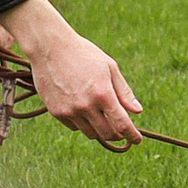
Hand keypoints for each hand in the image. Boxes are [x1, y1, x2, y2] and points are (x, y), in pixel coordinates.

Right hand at [0, 0, 141, 145]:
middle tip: (121, 130)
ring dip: (100, 130)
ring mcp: (70, 111)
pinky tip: (84, 111)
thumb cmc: (83, 54)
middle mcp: (86, 105)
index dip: (132, 135)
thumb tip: (137, 111)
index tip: (137, 139)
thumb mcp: (109, 67)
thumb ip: (124, 92)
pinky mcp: (57, 112)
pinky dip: (83, 124)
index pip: (122, 124)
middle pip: (108, 134)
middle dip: (118, 134)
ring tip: (102, 119)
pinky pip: (75, 127)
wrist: (49, 48)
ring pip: (91, 134)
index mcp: (103, 93)